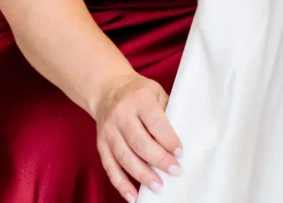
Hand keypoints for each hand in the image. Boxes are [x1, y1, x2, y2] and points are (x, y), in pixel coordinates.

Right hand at [90, 71, 181, 195]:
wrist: (107, 89)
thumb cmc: (138, 92)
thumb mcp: (156, 92)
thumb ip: (167, 112)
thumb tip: (181, 139)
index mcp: (138, 98)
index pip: (155, 122)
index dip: (168, 140)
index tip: (181, 154)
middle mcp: (120, 114)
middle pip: (139, 142)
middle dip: (158, 160)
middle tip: (175, 172)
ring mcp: (108, 131)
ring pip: (125, 157)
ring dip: (142, 176)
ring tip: (159, 187)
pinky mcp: (100, 144)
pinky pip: (110, 167)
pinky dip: (121, 184)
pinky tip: (133, 196)